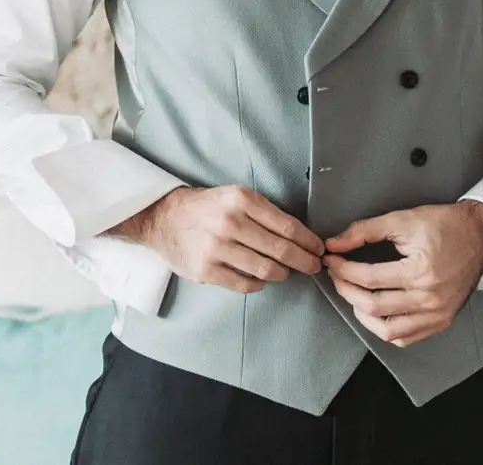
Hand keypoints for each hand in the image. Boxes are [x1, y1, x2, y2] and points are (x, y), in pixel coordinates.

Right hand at [106, 185, 325, 292]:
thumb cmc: (206, 207)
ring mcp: (216, 248)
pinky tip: (260, 278)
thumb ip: (263, 213)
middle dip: (304, 261)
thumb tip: (301, 236)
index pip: (287, 226)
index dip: (308, 241)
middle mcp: (229, 223)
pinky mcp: (207, 270)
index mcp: (240, 200)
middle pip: (280, 250)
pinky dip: (259, 283)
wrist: (163, 218)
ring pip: (266, 270)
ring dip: (282, 273)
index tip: (318, 249)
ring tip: (285, 272)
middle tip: (313, 266)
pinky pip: (245, 284)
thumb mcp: (234, 197)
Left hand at [320, 199, 482, 346]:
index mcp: (421, 272)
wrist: (481, 236)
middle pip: (373, 306)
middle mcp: (430, 299)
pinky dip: (385, 329)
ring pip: (387, 331)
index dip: (343, 269)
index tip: (331, 259)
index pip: (369, 278)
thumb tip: (333, 244)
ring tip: (353, 293)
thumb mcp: (402, 219)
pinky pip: (406, 338)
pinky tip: (375, 311)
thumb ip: (364, 231)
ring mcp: (438, 315)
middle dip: (346, 289)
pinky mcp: (442, 322)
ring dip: (362, 313)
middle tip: (336, 274)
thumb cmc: (444, 225)